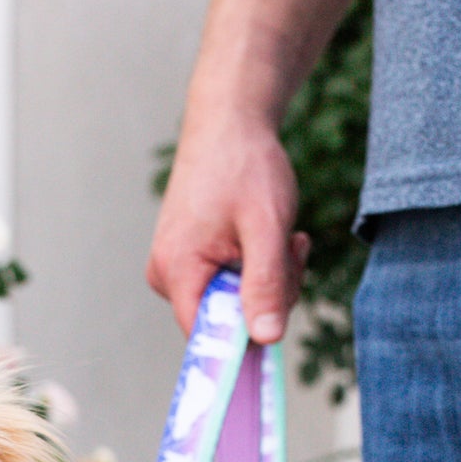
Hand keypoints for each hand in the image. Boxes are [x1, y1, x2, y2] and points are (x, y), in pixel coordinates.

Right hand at [147, 113, 310, 342]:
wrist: (231, 121)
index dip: (246, 340)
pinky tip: (274, 238)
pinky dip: (262, 268)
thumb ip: (265, 284)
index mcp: (176, 271)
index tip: (280, 319)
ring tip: (284, 238)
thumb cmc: (244, 164)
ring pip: (237, 304)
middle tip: (291, 253)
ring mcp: (180, 269)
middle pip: (228, 322)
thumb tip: (266, 339)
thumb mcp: (265, 226)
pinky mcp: (195, 261)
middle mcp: (169, 276)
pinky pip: (235, 285)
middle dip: (270, 296)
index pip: (207, 338)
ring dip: (272, 279)